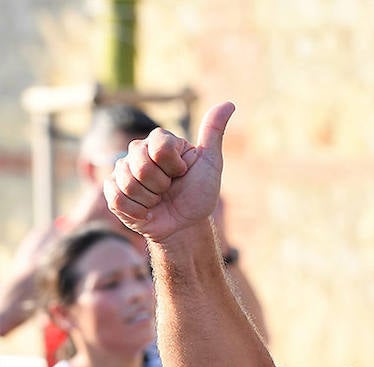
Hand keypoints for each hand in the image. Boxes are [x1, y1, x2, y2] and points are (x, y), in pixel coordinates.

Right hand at [104, 101, 235, 243]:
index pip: (159, 148)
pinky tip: (146, 211)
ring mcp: (122, 170)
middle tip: (169, 188)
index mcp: (159, 141)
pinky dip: (138, 211)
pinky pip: (117, 198)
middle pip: (141, 165)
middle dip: (162, 184)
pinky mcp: (112, 191)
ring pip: (128, 183)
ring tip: (158, 199)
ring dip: (150, 199)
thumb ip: (213, 132)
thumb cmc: (199, 193)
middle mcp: (137, 151)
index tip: (183, 172)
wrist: (186, 224)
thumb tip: (229, 104)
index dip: (174, 166)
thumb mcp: (210, 163)